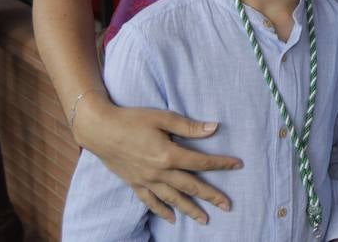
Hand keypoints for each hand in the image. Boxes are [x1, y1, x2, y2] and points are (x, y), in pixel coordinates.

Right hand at [74, 92, 241, 224]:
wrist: (100, 129)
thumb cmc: (132, 119)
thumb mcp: (163, 117)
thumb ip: (189, 126)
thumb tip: (214, 128)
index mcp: (168, 154)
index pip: (201, 162)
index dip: (221, 164)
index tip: (238, 165)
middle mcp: (159, 172)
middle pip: (191, 186)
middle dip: (211, 196)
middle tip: (228, 206)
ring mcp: (146, 180)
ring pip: (173, 199)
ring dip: (190, 210)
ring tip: (204, 220)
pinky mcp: (134, 183)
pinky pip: (150, 202)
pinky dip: (162, 211)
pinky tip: (172, 219)